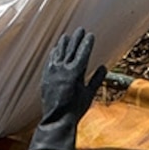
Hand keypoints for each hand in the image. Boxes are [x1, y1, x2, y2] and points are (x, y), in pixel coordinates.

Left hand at [28, 27, 102, 149]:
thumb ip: (96, 79)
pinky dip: (53, 54)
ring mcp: (52, 72)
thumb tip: (103, 67)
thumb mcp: (89, 94)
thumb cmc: (75, 109)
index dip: (87, 43)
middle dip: (76, 39)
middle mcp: (62, 69)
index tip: (90, 35)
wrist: (56, 119)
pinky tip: (55, 49)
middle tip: (80, 30)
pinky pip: (50, 61)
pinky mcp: (45, 77)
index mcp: (75, 72)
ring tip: (66, 36)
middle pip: (70, 49)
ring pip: (58, 53)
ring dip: (63, 44)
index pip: (82, 53)